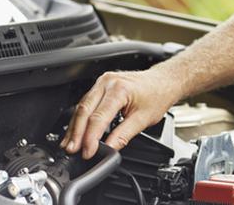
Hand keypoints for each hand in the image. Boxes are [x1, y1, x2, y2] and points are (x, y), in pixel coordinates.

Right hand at [60, 69, 180, 158]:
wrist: (163, 81)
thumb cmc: (157, 95)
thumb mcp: (144, 119)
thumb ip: (124, 135)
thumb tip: (109, 148)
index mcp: (119, 89)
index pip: (98, 117)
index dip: (90, 137)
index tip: (88, 152)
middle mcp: (108, 82)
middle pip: (84, 110)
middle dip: (76, 133)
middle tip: (71, 150)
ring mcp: (102, 81)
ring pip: (82, 106)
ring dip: (74, 127)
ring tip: (69, 144)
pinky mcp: (101, 85)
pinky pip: (86, 102)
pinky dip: (80, 118)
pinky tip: (76, 130)